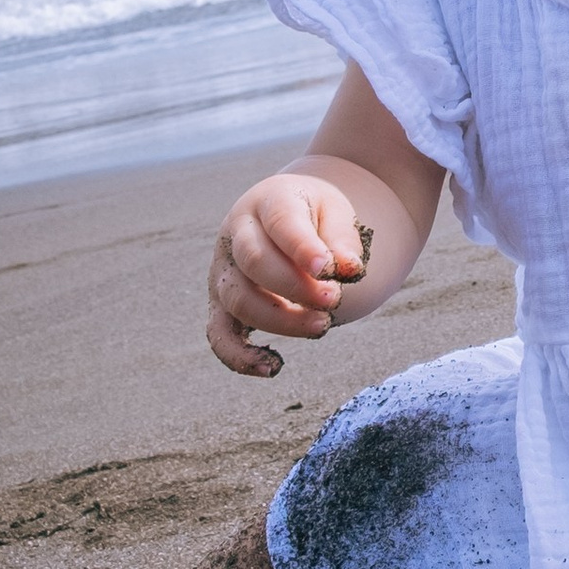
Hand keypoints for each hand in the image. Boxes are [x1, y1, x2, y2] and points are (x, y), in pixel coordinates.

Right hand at [208, 174, 368, 376]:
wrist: (290, 217)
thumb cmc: (315, 216)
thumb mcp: (336, 212)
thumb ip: (343, 239)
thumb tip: (349, 270)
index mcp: (268, 201)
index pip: (282, 223)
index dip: (303, 248)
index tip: (328, 270)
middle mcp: (236, 233)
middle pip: (255, 262)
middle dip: (296, 287)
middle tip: (334, 299)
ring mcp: (224, 270)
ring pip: (239, 300)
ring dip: (280, 320)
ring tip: (322, 326)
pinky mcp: (221, 304)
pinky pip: (220, 335)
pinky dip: (240, 356)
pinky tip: (273, 367)